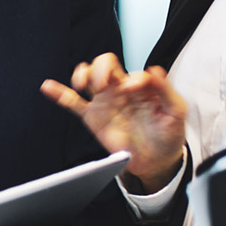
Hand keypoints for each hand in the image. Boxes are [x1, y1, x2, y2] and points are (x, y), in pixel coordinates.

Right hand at [40, 54, 186, 191]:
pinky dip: (60, 93)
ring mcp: (105, 102)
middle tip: (103, 83)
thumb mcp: (176, 111)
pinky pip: (73, 103)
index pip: (130, 72)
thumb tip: (153, 69)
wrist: (157, 161)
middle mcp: (120, 89)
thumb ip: (166, 89)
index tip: (133, 91)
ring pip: (88, 77)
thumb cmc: (168, 134)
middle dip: (101, 68)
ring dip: (83, 74)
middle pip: (104, 64)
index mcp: (140, 85)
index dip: (131, 78)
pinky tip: (49, 87)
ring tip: (84, 84)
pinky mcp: (93, 117)